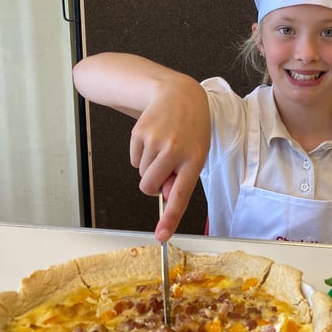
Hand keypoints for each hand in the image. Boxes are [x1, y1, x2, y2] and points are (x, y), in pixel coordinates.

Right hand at [129, 77, 209, 241]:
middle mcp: (175, 151)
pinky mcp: (140, 133)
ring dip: (150, 166)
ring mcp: (156, 141)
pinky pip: (134, 159)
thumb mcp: (197, 153)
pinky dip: (141, 154)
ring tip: (164, 145)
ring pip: (142, 173)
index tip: (161, 236)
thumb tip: (164, 193)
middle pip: (149, 187)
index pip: (180, 195)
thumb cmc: (192, 129)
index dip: (170, 218)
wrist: (180, 94)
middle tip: (165, 167)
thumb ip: (183, 177)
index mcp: (194, 159)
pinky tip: (154, 137)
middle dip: (152, 184)